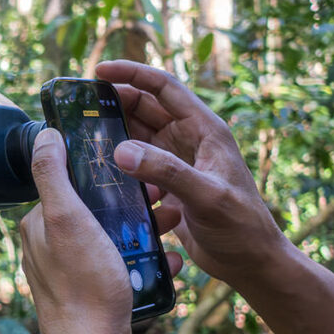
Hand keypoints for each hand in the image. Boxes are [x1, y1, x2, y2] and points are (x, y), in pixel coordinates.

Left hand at [19, 127, 182, 333]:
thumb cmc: (83, 287)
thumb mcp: (67, 219)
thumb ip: (52, 175)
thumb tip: (44, 135)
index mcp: (39, 227)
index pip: (70, 185)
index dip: (103, 174)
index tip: (136, 169)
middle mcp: (51, 249)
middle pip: (96, 212)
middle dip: (132, 203)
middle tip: (163, 199)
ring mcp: (74, 275)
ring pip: (113, 240)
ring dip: (146, 230)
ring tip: (174, 225)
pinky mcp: (95, 297)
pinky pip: (124, 270)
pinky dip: (148, 262)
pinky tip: (171, 261)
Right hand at [95, 60, 289, 285]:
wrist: (251, 263)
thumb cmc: (241, 226)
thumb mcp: (206, 195)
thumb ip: (166, 171)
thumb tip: (121, 150)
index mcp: (204, 129)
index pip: (164, 87)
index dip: (132, 74)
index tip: (99, 70)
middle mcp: (189, 139)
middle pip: (146, 108)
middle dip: (115, 102)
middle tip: (82, 107)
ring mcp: (177, 162)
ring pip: (139, 136)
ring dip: (115, 133)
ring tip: (84, 135)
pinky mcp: (168, 185)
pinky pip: (137, 165)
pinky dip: (120, 164)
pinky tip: (101, 172)